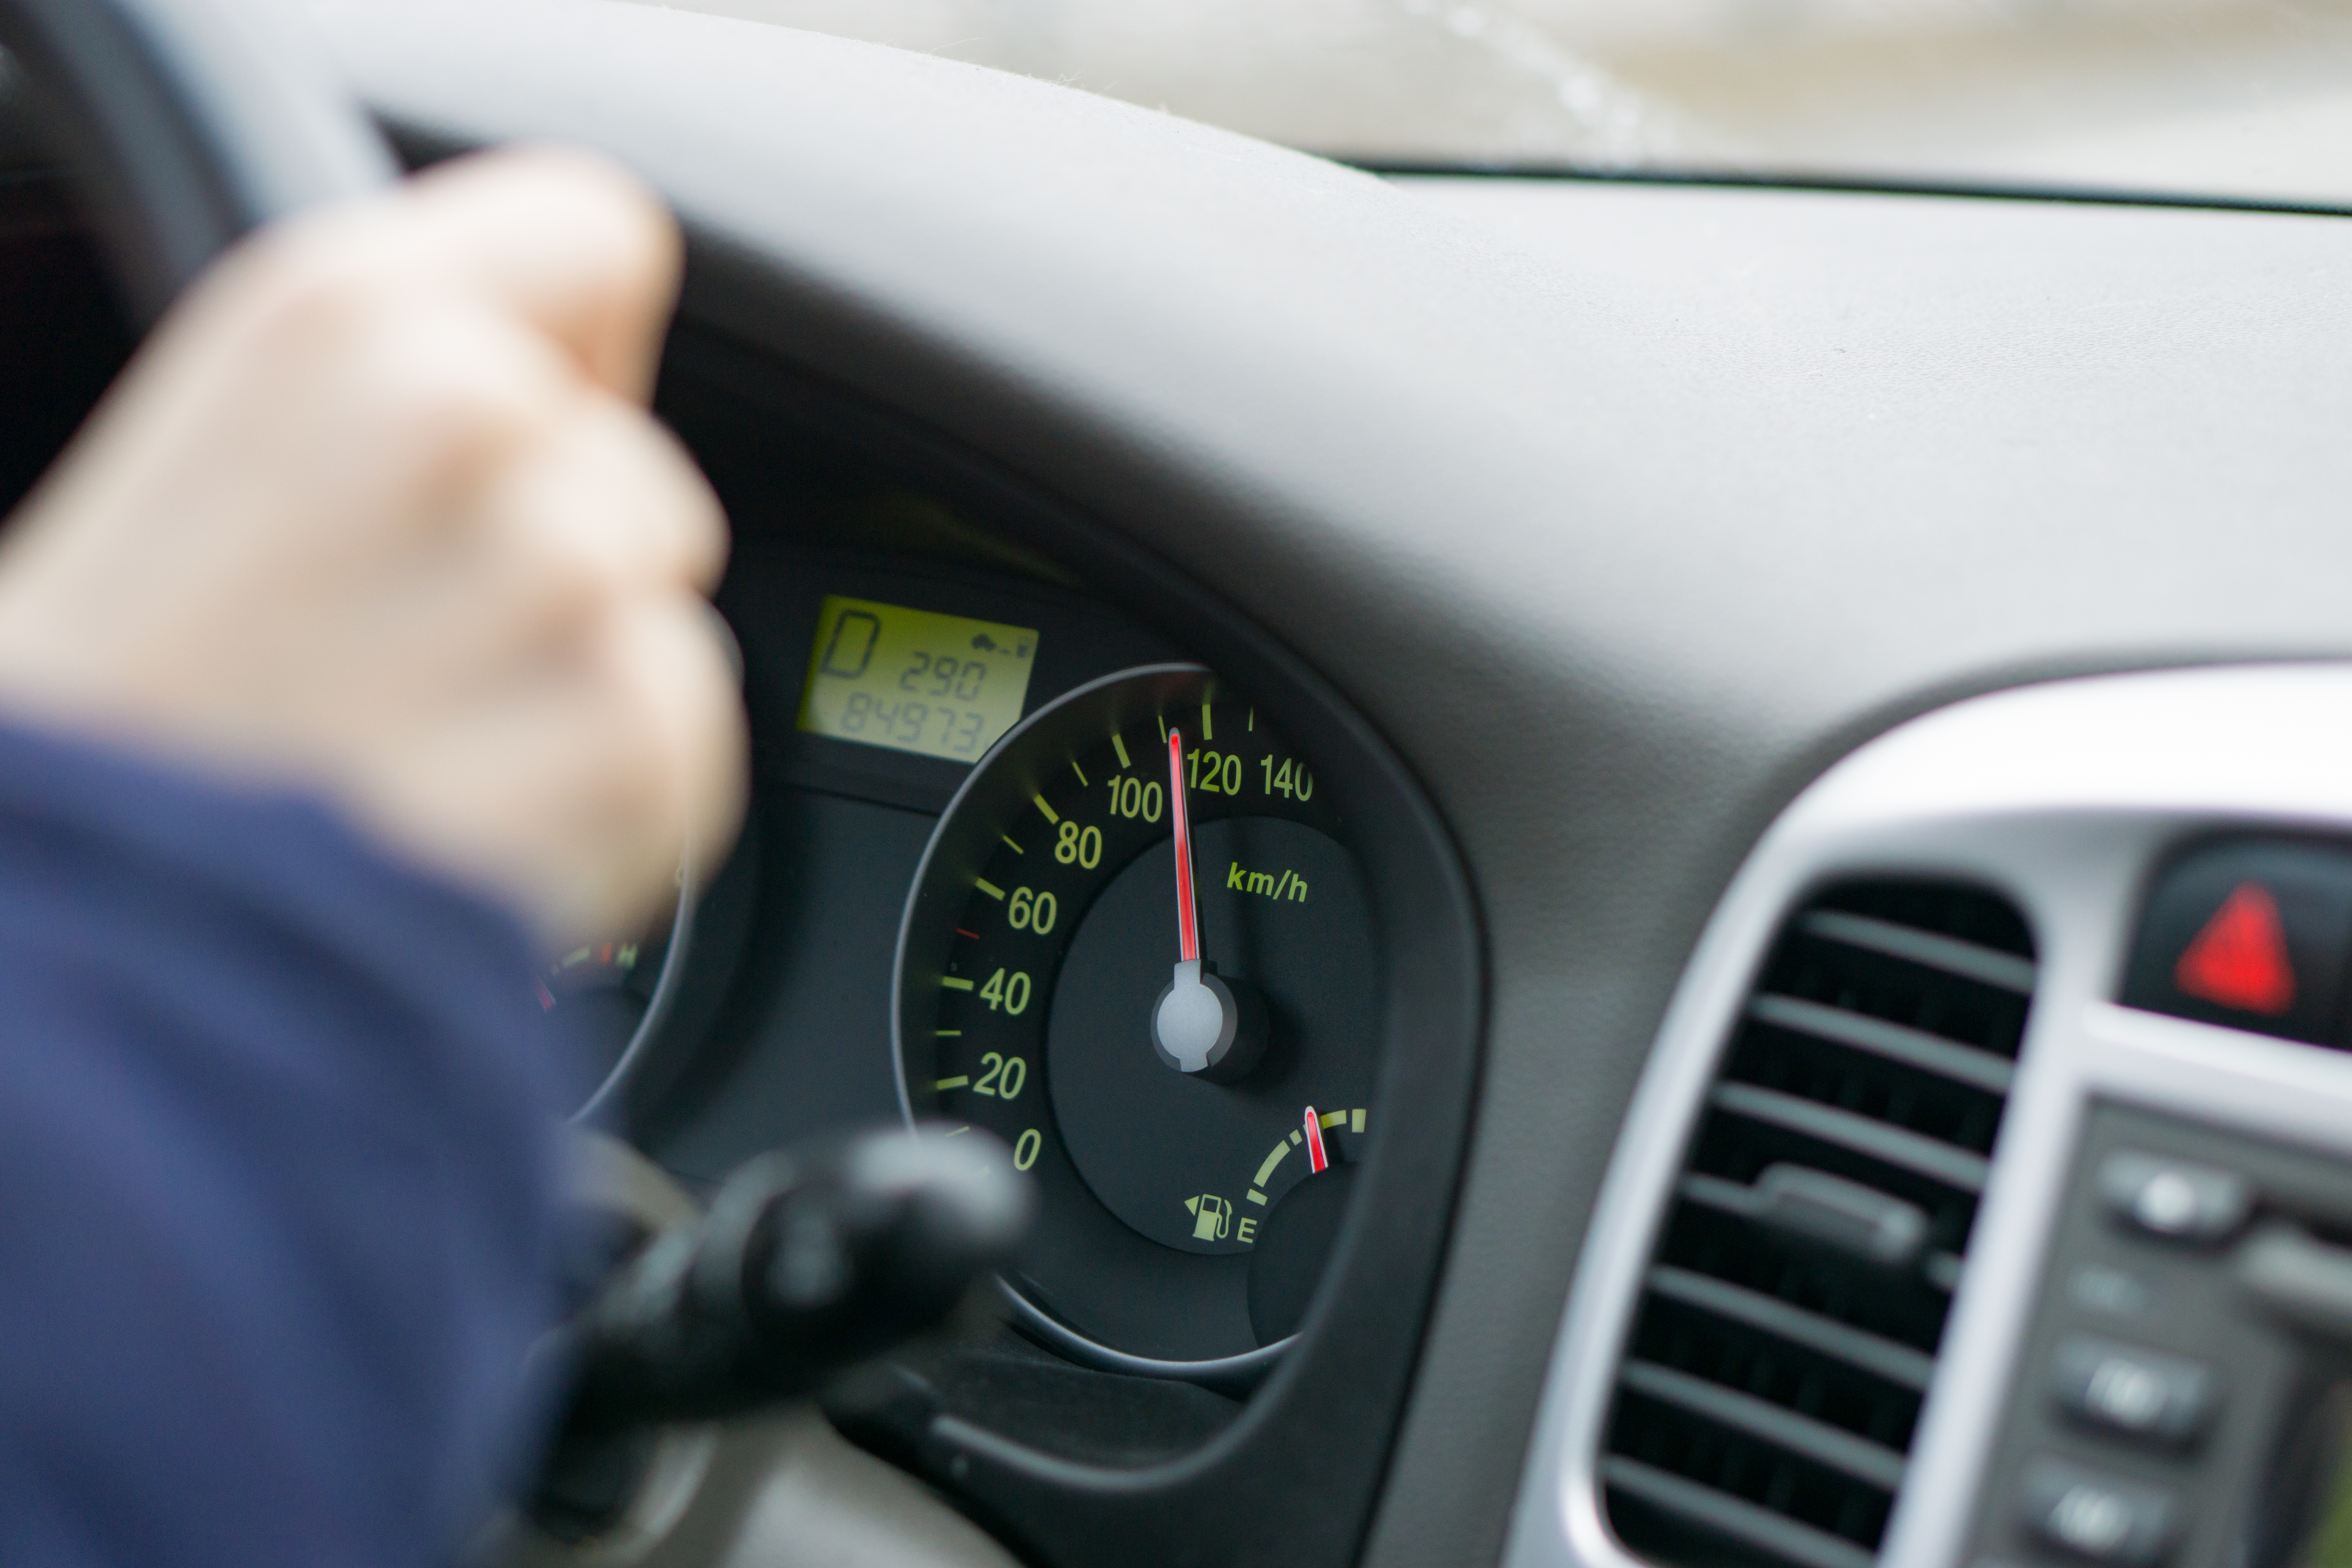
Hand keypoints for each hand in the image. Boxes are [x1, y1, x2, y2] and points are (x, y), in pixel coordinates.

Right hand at [0, 148, 744, 945]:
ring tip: (429, 759)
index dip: (579, 342)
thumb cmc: (105, 742)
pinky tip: (480, 835)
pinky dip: (616, 804)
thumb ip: (366, 399)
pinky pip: (688, 735)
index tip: (541, 412)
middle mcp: (464, 418)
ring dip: (579, 691)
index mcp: (335, 317)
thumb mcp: (193, 479)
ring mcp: (560, 578)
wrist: (81, 971)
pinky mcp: (634, 734)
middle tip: (412, 659)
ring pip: (658, 605)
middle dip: (561, 563)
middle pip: (634, 464)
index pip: (595, 237)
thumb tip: (518, 390)